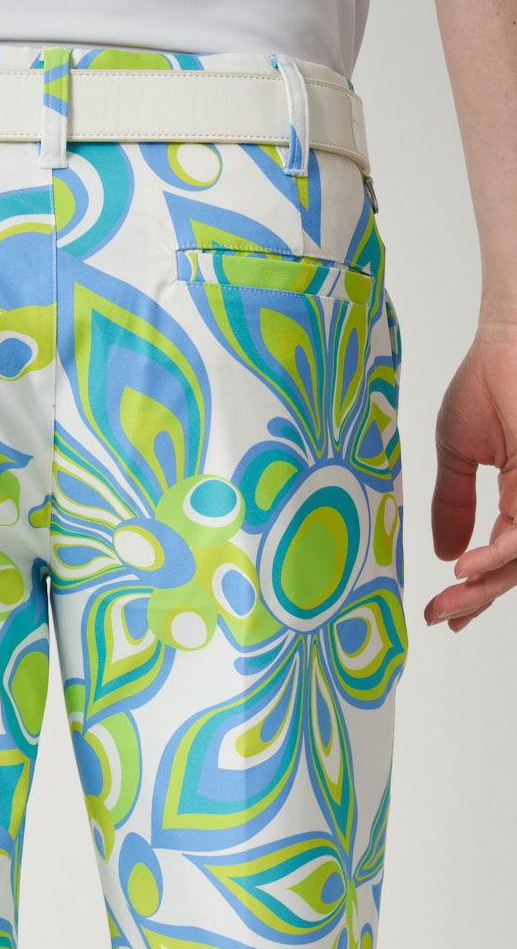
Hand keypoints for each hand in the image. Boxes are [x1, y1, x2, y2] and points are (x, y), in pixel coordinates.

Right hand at [426, 320, 516, 629]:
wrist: (513, 334)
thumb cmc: (490, 376)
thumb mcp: (458, 453)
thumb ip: (452, 504)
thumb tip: (443, 554)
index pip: (502, 556)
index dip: (474, 588)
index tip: (441, 613)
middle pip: (516, 566)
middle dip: (478, 597)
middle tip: (440, 614)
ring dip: (489, 585)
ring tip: (452, 596)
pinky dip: (500, 555)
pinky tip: (469, 566)